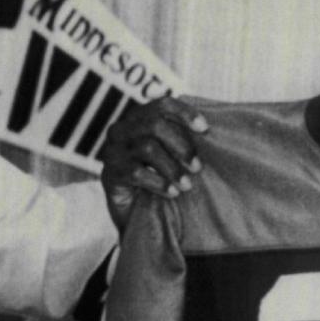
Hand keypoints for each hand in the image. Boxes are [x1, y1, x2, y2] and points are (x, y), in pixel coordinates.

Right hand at [100, 97, 208, 228]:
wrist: (135, 214)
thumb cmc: (159, 179)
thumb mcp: (171, 156)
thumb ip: (183, 140)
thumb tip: (209, 130)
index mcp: (138, 118)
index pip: (162, 105)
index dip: (184, 113)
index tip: (205, 128)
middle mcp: (122, 129)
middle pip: (155, 125)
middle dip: (181, 145)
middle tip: (197, 167)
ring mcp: (112, 150)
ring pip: (147, 148)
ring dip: (172, 168)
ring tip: (187, 185)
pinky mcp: (109, 173)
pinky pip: (137, 172)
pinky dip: (159, 183)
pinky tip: (172, 193)